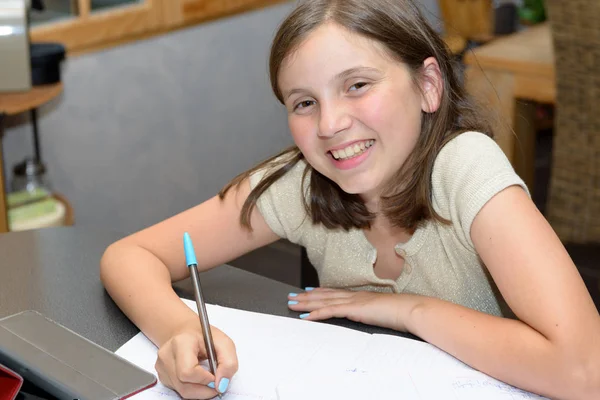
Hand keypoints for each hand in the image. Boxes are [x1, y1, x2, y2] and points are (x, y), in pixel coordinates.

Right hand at [155, 323, 237, 398]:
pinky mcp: (162, 375)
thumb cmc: (204, 336)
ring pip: (182, 391)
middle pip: (184, 386)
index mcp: (181, 342)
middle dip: (205, 390)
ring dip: (200, 390)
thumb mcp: (224, 342)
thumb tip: (222, 384)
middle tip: (216, 382)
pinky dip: (192, 388)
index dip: (205, 380)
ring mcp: (162, 366)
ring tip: (208, 377)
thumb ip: (228, 363)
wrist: (186, 332)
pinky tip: (197, 377)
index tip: (217, 377)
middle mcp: (167, 355)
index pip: (188, 371)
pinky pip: (179, 390)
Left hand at [287, 288, 420, 331]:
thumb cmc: (400, 312)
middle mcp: (353, 295)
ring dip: (306, 303)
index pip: (335, 292)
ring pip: (323, 301)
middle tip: (291, 296)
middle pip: (324, 295)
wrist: (409, 309)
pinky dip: (315, 314)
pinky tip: (305, 317)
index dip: (320, 291)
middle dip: (306, 296)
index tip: (307, 290)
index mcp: (360, 296)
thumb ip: (371, 312)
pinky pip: (329, 311)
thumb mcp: (382, 311)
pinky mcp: (353, 309)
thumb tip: (368, 315)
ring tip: (291, 304)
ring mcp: (352, 301)